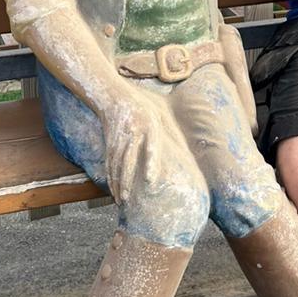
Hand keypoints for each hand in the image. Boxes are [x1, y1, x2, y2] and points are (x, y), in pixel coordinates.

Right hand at [100, 87, 190, 203]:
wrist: (114, 95)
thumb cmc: (143, 104)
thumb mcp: (160, 112)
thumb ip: (171, 130)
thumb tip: (187, 150)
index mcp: (148, 125)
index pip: (150, 145)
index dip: (150, 162)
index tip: (150, 179)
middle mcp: (132, 133)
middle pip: (127, 160)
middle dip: (126, 181)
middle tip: (128, 200)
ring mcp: (119, 139)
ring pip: (116, 164)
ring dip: (117, 184)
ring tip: (120, 201)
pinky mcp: (110, 143)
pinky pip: (109, 163)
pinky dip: (110, 177)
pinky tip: (113, 190)